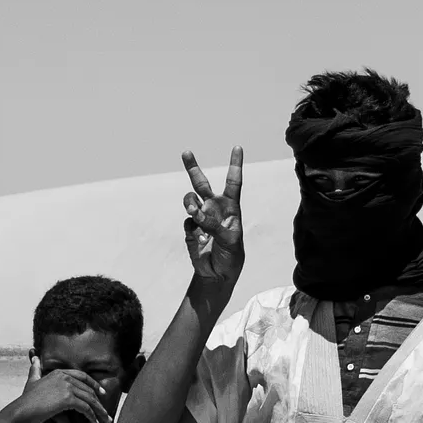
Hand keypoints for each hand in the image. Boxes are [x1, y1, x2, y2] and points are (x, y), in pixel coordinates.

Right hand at [7, 366, 112, 422]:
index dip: (94, 384)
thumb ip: (35, 370)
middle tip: (106, 412)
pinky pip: (85, 407)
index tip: (102, 393)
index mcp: (59, 373)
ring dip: (99, 411)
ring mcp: (66, 387)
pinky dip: (92, 415)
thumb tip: (34, 358)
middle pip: (88, 389)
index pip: (82, 376)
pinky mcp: (67, 399)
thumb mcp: (32, 381)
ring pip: (89, 399)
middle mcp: (64, 377)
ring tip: (105, 420)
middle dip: (99, 401)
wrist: (22, 410)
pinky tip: (94, 422)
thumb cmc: (26, 399)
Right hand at [179, 147, 246, 296]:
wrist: (217, 275)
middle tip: (186, 152)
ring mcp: (201, 218)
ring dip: (189, 202)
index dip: (235, 164)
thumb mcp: (229, 241)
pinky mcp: (190, 229)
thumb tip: (195, 213)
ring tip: (192, 210)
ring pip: (190, 200)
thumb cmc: (231, 256)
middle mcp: (214, 209)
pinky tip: (200, 239)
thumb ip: (213, 224)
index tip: (237, 147)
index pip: (233, 182)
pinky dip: (192, 227)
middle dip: (192, 167)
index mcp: (231, 208)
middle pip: (201, 183)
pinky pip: (187, 222)